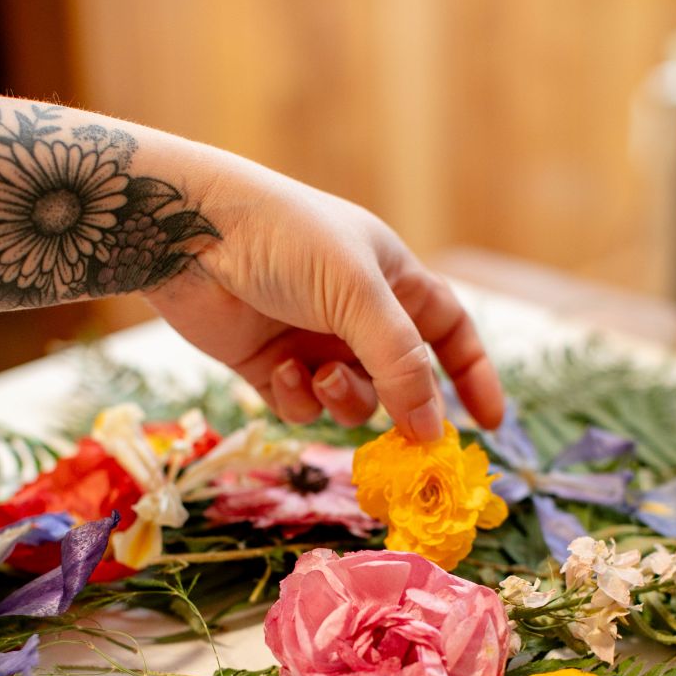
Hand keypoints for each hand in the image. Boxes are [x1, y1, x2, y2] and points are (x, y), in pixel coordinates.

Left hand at [148, 154, 502, 439]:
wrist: (187, 236)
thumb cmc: (283, 240)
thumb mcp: (357, 295)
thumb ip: (401, 364)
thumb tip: (433, 430)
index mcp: (390, 278)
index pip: (448, 330)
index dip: (472, 374)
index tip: (489, 424)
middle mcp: (355, 312)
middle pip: (400, 379)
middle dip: (402, 405)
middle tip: (408, 440)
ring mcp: (312, 340)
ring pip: (351, 400)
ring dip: (343, 398)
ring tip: (320, 375)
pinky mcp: (270, 366)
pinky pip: (303, 406)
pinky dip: (299, 399)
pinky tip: (282, 372)